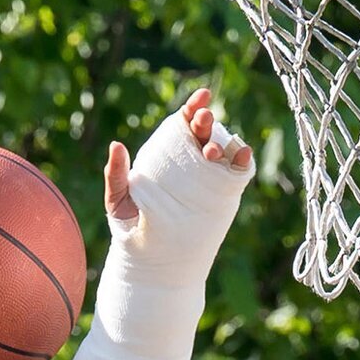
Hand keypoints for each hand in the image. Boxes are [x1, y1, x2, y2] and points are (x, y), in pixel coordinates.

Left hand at [99, 89, 255, 288]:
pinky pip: (238, 174)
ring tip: (212, 147)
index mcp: (168, 155)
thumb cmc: (133, 229)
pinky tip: (242, 154)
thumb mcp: (118, 201)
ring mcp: (210, 179)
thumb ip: (116, 175)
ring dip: (223, 141)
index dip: (193, 107)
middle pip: (205, 133)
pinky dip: (243, 161)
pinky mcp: (225, 196)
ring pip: (223, 150)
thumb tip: (116, 145)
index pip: (184, 123)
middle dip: (206, 121)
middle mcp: (192, 163)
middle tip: (203, 119)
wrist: (152, 264)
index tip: (201, 96)